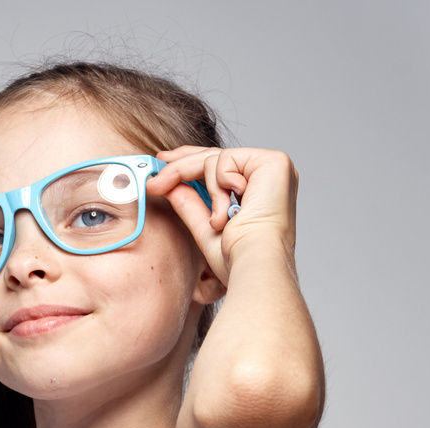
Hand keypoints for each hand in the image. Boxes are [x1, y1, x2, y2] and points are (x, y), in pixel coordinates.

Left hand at [147, 145, 298, 282]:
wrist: (253, 266)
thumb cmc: (239, 260)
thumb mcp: (207, 229)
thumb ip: (191, 204)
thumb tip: (169, 185)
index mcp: (261, 189)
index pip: (221, 164)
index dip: (189, 161)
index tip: (162, 163)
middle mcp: (270, 175)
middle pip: (214, 158)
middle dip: (180, 169)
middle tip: (155, 183)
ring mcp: (274, 166)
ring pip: (215, 159)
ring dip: (208, 192)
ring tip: (218, 222)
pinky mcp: (274, 162)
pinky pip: (226, 159)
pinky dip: (219, 185)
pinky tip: (231, 210)